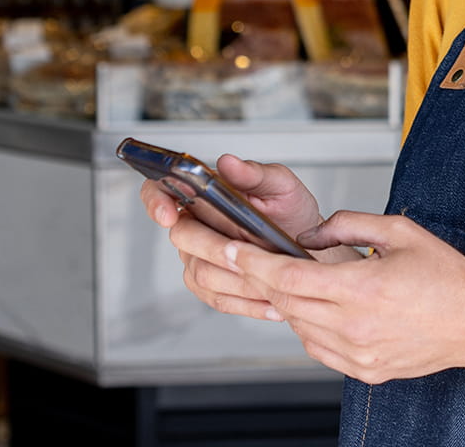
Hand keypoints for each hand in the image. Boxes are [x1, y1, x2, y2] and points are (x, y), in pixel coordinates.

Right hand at [140, 155, 324, 321]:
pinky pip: (216, 298)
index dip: (156, 201)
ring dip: (237, 279)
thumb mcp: (282, 186)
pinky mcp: (208, 286)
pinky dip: (246, 301)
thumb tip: (228, 163)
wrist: (308, 250)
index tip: (168, 214)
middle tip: (245, 253)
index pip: (160, 189)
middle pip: (182, 236)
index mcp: (203, 192)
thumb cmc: (290, 213)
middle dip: (215, 248)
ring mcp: (197, 256)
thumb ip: (255, 173)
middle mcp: (194, 223)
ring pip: (201, 273)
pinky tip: (270, 300)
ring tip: (270, 279)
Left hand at [225, 211, 464, 384]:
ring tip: (293, 279)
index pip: (286, 277)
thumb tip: (310, 236)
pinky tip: (321, 307)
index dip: (250, 262)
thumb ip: (346, 226)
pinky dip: (308, 325)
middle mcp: (354, 326)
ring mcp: (357, 353)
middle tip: (243, 258)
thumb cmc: (447, 277)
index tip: (228, 249)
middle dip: (258, 278)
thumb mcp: (398, 231)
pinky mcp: (363, 370)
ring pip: (298, 325)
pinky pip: (317, 347)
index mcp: (362, 288)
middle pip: (285, 302)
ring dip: (286, 302)